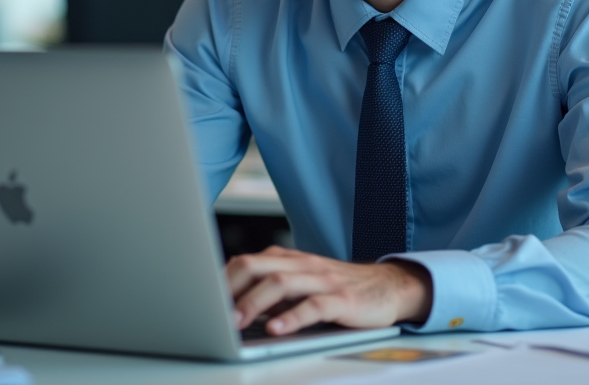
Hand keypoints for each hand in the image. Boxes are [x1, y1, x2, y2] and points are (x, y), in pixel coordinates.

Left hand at [225, 245, 432, 335]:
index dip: (221, 280)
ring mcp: (323, 280)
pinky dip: (293, 317)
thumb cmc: (338, 288)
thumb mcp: (301, 283)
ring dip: (255, 302)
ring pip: (282, 283)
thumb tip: (229, 305)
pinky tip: (277, 329)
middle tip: (213, 311)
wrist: (388, 287)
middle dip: (231, 288)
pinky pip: (314, 306)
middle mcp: (302, 265)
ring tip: (237, 321)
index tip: (200, 300)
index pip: (246, 262)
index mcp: (288, 259)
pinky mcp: (343, 300)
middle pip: (258, 266)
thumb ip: (270, 289)